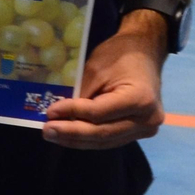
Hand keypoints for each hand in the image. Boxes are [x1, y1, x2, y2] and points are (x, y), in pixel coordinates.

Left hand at [42, 13, 167, 149]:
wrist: (144, 53)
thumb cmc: (119, 55)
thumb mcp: (96, 68)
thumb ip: (82, 93)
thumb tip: (60, 114)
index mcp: (139, 99)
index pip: (99, 113)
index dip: (72, 113)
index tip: (49, 112)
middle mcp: (147, 120)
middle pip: (103, 132)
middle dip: (72, 133)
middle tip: (47, 131)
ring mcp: (146, 129)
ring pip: (106, 140)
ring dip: (78, 140)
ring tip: (54, 136)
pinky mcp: (140, 131)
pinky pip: (111, 138)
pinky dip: (90, 138)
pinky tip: (71, 136)